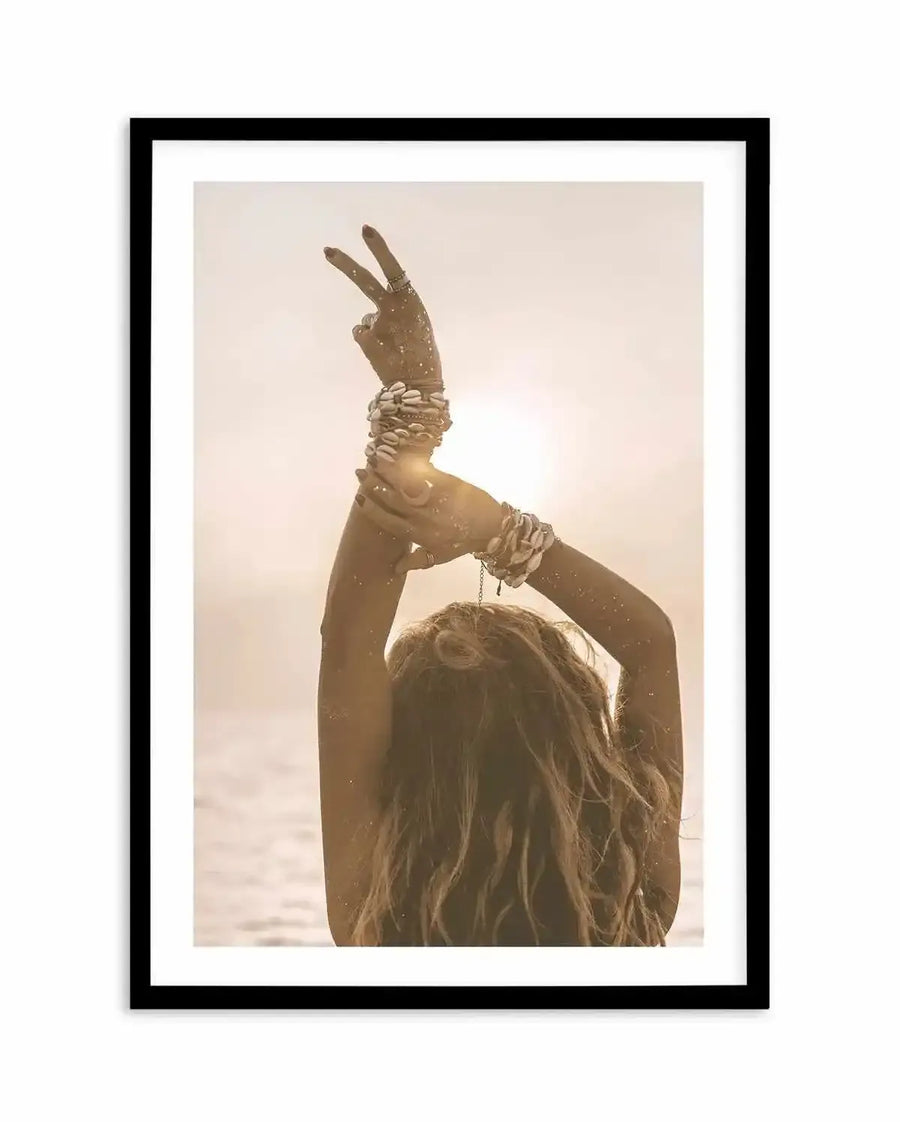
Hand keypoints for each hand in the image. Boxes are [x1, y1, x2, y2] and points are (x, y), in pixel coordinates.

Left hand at [324, 225, 440, 387]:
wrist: (418, 385)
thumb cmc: (423, 356)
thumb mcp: (418, 326)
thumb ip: (397, 313)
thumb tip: (369, 316)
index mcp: (411, 301)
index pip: (393, 268)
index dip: (379, 249)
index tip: (366, 230)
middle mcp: (393, 307)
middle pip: (365, 281)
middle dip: (345, 264)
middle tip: (327, 250)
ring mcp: (377, 323)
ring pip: (368, 318)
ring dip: (376, 329)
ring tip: (392, 347)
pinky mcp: (365, 339)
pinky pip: (362, 333)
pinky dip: (369, 341)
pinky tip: (382, 353)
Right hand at [353, 461, 502, 573]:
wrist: (492, 527)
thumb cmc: (463, 543)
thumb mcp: (439, 557)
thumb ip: (416, 561)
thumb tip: (394, 568)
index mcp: (418, 534)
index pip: (387, 521)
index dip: (370, 509)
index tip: (358, 498)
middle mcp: (422, 517)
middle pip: (390, 499)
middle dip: (373, 485)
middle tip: (361, 472)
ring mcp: (434, 499)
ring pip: (403, 483)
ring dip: (386, 470)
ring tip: (374, 459)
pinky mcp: (446, 484)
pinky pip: (422, 472)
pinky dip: (408, 463)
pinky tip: (399, 455)